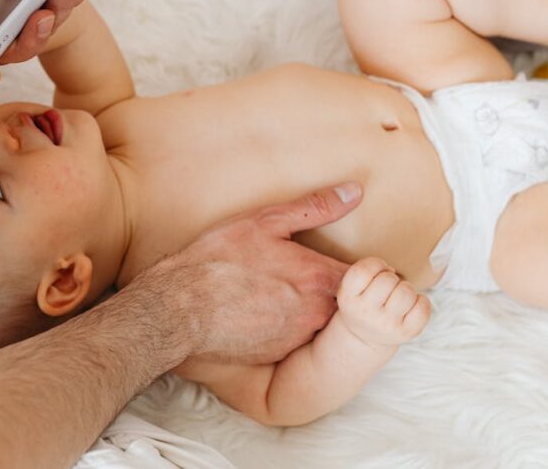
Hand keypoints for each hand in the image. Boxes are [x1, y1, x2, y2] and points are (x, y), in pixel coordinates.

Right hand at [156, 184, 361, 365]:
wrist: (182, 308)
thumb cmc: (219, 260)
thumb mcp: (264, 222)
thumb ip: (315, 208)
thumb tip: (354, 192)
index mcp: (318, 277)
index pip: (365, 278)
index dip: (361, 270)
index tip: (346, 263)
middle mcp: (316, 312)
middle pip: (344, 303)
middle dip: (331, 290)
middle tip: (303, 275)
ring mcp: (298, 337)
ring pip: (320, 323)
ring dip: (308, 310)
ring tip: (279, 293)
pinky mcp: (278, 355)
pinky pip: (295, 340)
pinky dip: (285, 327)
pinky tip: (262, 313)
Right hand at [336, 257, 430, 347]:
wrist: (364, 337)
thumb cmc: (362, 303)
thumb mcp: (351, 287)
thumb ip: (365, 271)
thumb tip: (392, 270)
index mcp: (348, 297)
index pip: (363, 270)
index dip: (376, 264)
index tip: (377, 272)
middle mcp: (365, 312)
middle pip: (388, 279)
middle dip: (391, 278)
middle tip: (388, 287)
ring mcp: (386, 324)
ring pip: (407, 291)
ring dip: (406, 288)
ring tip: (399, 296)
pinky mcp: (406, 333)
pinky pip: (423, 307)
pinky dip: (422, 300)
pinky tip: (411, 305)